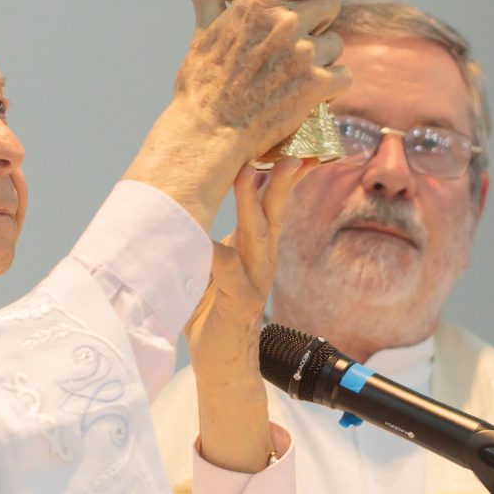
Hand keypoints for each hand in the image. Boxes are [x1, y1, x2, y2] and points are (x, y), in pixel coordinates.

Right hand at [126, 0, 349, 225]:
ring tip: (298, 74)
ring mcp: (304, 54)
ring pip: (337, 43)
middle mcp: (286, 22)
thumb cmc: (203, 83)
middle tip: (304, 38)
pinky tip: (313, 93)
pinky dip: (333, 85)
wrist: (210, 133)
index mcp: (259, 2)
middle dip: (322, 18)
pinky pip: (344, 76)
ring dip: (325, 56)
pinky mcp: (317, 86)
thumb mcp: (204, 30)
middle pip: (330, 3)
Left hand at [187, 158, 306, 474]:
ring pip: (256, 235)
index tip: (290, 133)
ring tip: (249, 174)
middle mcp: (262, 257)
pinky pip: (228, 275)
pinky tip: (211, 243)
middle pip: (275, 208)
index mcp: (257, 244)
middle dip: (280, 174)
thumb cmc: (214, 307)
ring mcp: (253, 280)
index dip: (284, 165)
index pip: (275, 197)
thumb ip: (218, 232)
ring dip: (253, 203)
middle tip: (286, 143)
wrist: (222, 360)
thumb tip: (203, 196)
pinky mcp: (239, 303)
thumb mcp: (218, 261)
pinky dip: (218, 257)